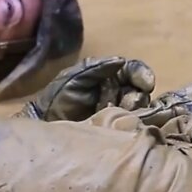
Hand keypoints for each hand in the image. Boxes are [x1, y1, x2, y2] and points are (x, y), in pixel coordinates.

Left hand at [19, 56, 156, 121]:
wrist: (44, 127)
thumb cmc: (58, 99)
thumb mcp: (74, 78)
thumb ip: (97, 67)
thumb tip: (121, 60)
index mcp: (110, 76)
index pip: (134, 71)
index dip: (142, 75)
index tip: (146, 83)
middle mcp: (119, 93)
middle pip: (140, 91)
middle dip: (137, 97)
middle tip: (126, 104)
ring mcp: (120, 114)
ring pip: (141, 110)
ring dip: (136, 112)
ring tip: (121, 117)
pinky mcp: (118, 132)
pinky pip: (135, 126)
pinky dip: (135, 125)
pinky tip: (127, 127)